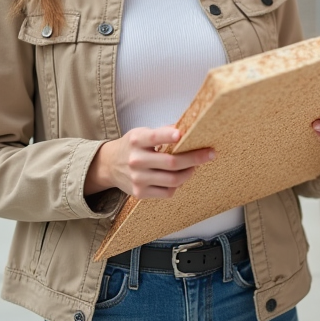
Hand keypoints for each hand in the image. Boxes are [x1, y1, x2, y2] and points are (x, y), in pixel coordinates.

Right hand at [85, 126, 214, 198]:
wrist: (109, 165)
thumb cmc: (132, 146)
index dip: (168, 136)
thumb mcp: (142, 133)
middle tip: (210, 154)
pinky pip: (167, 192)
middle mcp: (136, 160)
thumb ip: (162, 131)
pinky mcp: (140, 193)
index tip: (181, 134)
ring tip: (195, 167)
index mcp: (136, 140)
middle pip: (171, 163)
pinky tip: (179, 177)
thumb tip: (188, 127)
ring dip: (189, 173)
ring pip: (173, 180)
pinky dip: (177, 185)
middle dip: (195, 158)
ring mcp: (138, 179)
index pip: (155, 137)